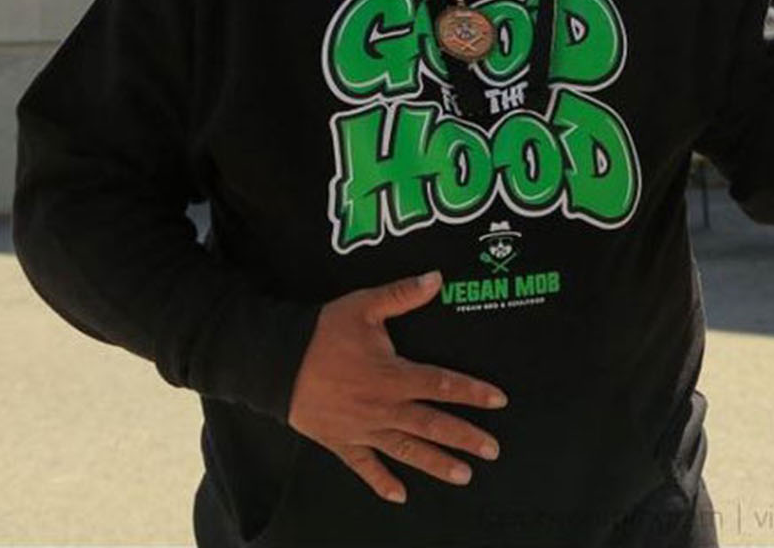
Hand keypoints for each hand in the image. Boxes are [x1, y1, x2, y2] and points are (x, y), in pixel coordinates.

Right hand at [288, 272, 507, 504]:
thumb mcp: (363, 306)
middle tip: (492, 450)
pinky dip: (381, 482)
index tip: (499, 400)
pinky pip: (364, 466)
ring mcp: (362, 429)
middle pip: (432, 425)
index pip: (441, 384)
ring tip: (463, 475)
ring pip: (406, 450)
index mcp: (392, 376)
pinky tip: (400, 495)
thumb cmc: (321, 333)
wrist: (275, 362)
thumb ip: (402, 295)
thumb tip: (436, 278)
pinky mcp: (340, 441)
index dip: (472, 392)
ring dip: (435, 463)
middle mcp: (382, 407)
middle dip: (464, 437)